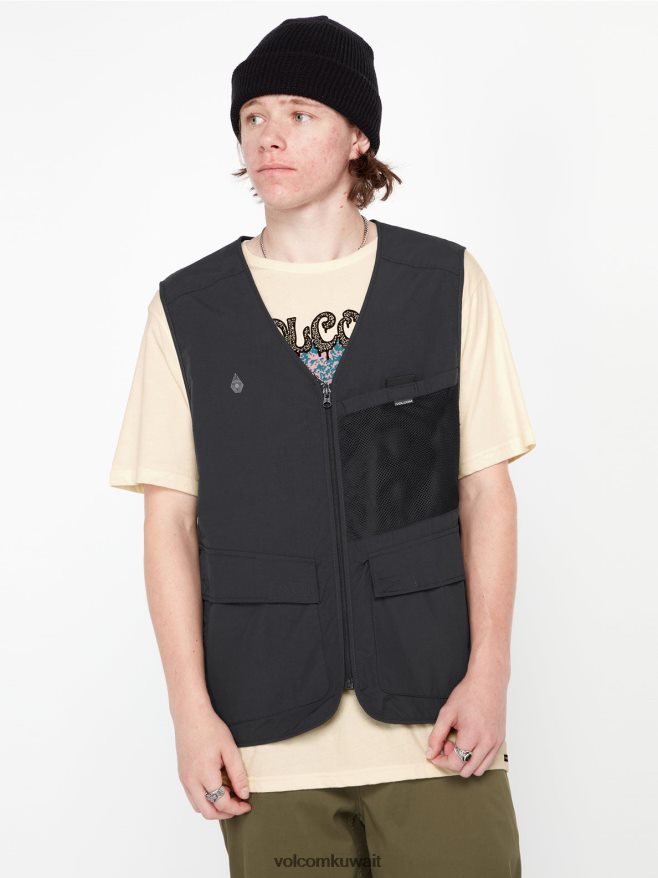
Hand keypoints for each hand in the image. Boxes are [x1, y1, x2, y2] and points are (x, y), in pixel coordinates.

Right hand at [174, 702, 251, 819]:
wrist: (190, 716)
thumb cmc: (210, 728)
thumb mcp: (229, 749)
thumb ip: (238, 774)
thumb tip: (244, 794)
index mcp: (204, 774)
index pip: (222, 803)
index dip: (236, 808)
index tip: (247, 804)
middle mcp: (191, 781)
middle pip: (207, 812)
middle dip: (225, 813)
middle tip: (239, 806)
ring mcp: (184, 779)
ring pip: (198, 806)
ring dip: (214, 808)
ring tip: (229, 797)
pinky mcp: (182, 775)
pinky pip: (192, 796)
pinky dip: (205, 799)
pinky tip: (217, 788)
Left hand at [425, 666, 507, 777]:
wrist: (488, 682)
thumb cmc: (468, 694)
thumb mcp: (446, 713)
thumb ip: (436, 736)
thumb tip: (431, 754)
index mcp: (472, 735)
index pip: (455, 763)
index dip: (441, 761)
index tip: (435, 754)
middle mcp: (487, 743)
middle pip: (467, 770)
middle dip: (453, 761)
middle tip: (448, 744)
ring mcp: (496, 743)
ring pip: (479, 770)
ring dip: (466, 762)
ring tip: (459, 743)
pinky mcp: (500, 740)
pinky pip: (488, 761)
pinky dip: (477, 758)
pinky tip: (470, 742)